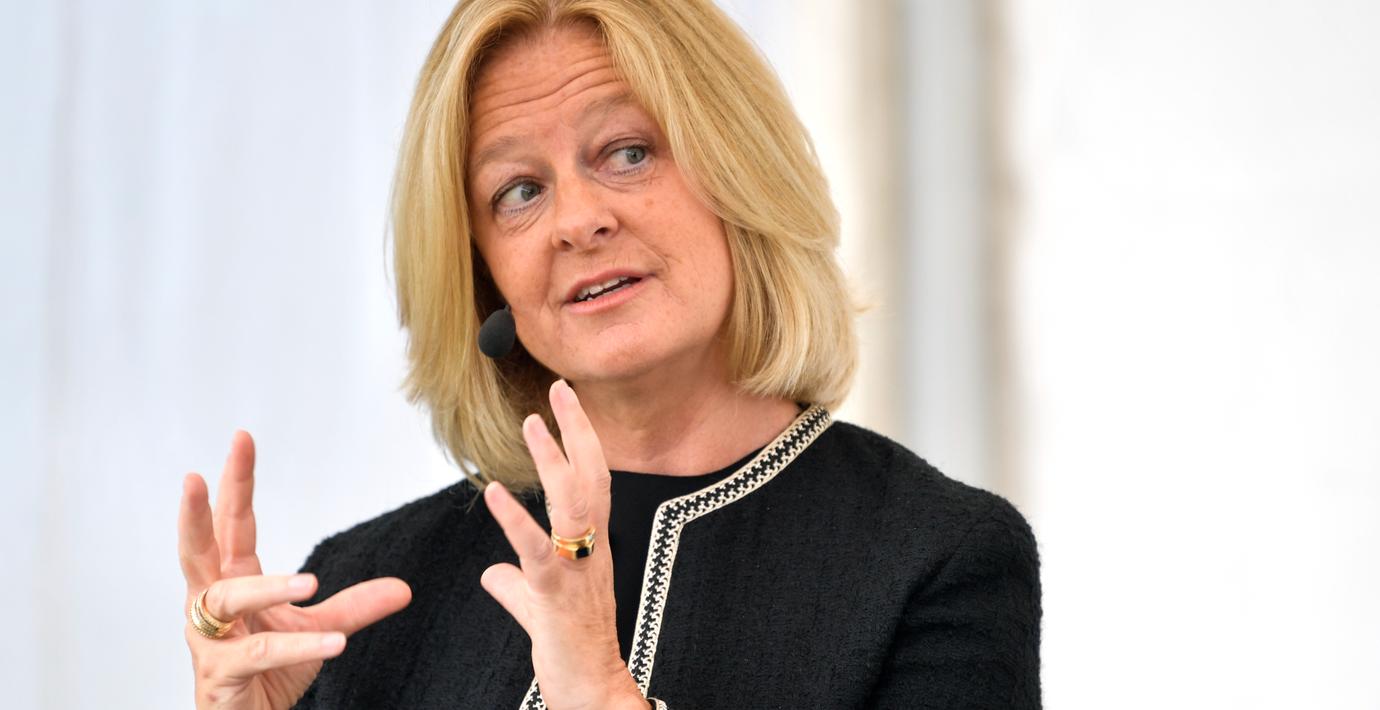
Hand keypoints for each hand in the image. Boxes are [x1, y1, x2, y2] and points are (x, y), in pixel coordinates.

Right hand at [178, 431, 412, 708]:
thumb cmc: (267, 675)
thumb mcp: (319, 630)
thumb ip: (355, 607)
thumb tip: (404, 587)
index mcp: (231, 580)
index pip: (233, 524)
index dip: (237, 482)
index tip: (243, 438)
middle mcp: (210, 603)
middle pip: (198, 548)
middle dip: (197, 511)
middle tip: (198, 474)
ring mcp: (209, 639)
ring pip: (228, 601)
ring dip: (270, 589)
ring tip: (311, 582)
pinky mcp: (219, 675)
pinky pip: (259, 654)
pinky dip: (298, 646)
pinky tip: (335, 641)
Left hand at [481, 380, 648, 709]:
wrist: (591, 689)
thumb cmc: (570, 649)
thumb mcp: (538, 609)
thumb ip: (516, 585)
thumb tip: (492, 574)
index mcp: (591, 547)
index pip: (593, 480)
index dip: (582, 440)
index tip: (568, 403)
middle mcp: (591, 551)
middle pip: (591, 477)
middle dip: (577, 431)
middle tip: (561, 389)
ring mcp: (577, 570)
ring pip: (572, 504)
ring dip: (552, 460)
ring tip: (532, 424)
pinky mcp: (555, 595)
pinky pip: (536, 550)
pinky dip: (514, 519)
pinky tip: (494, 493)